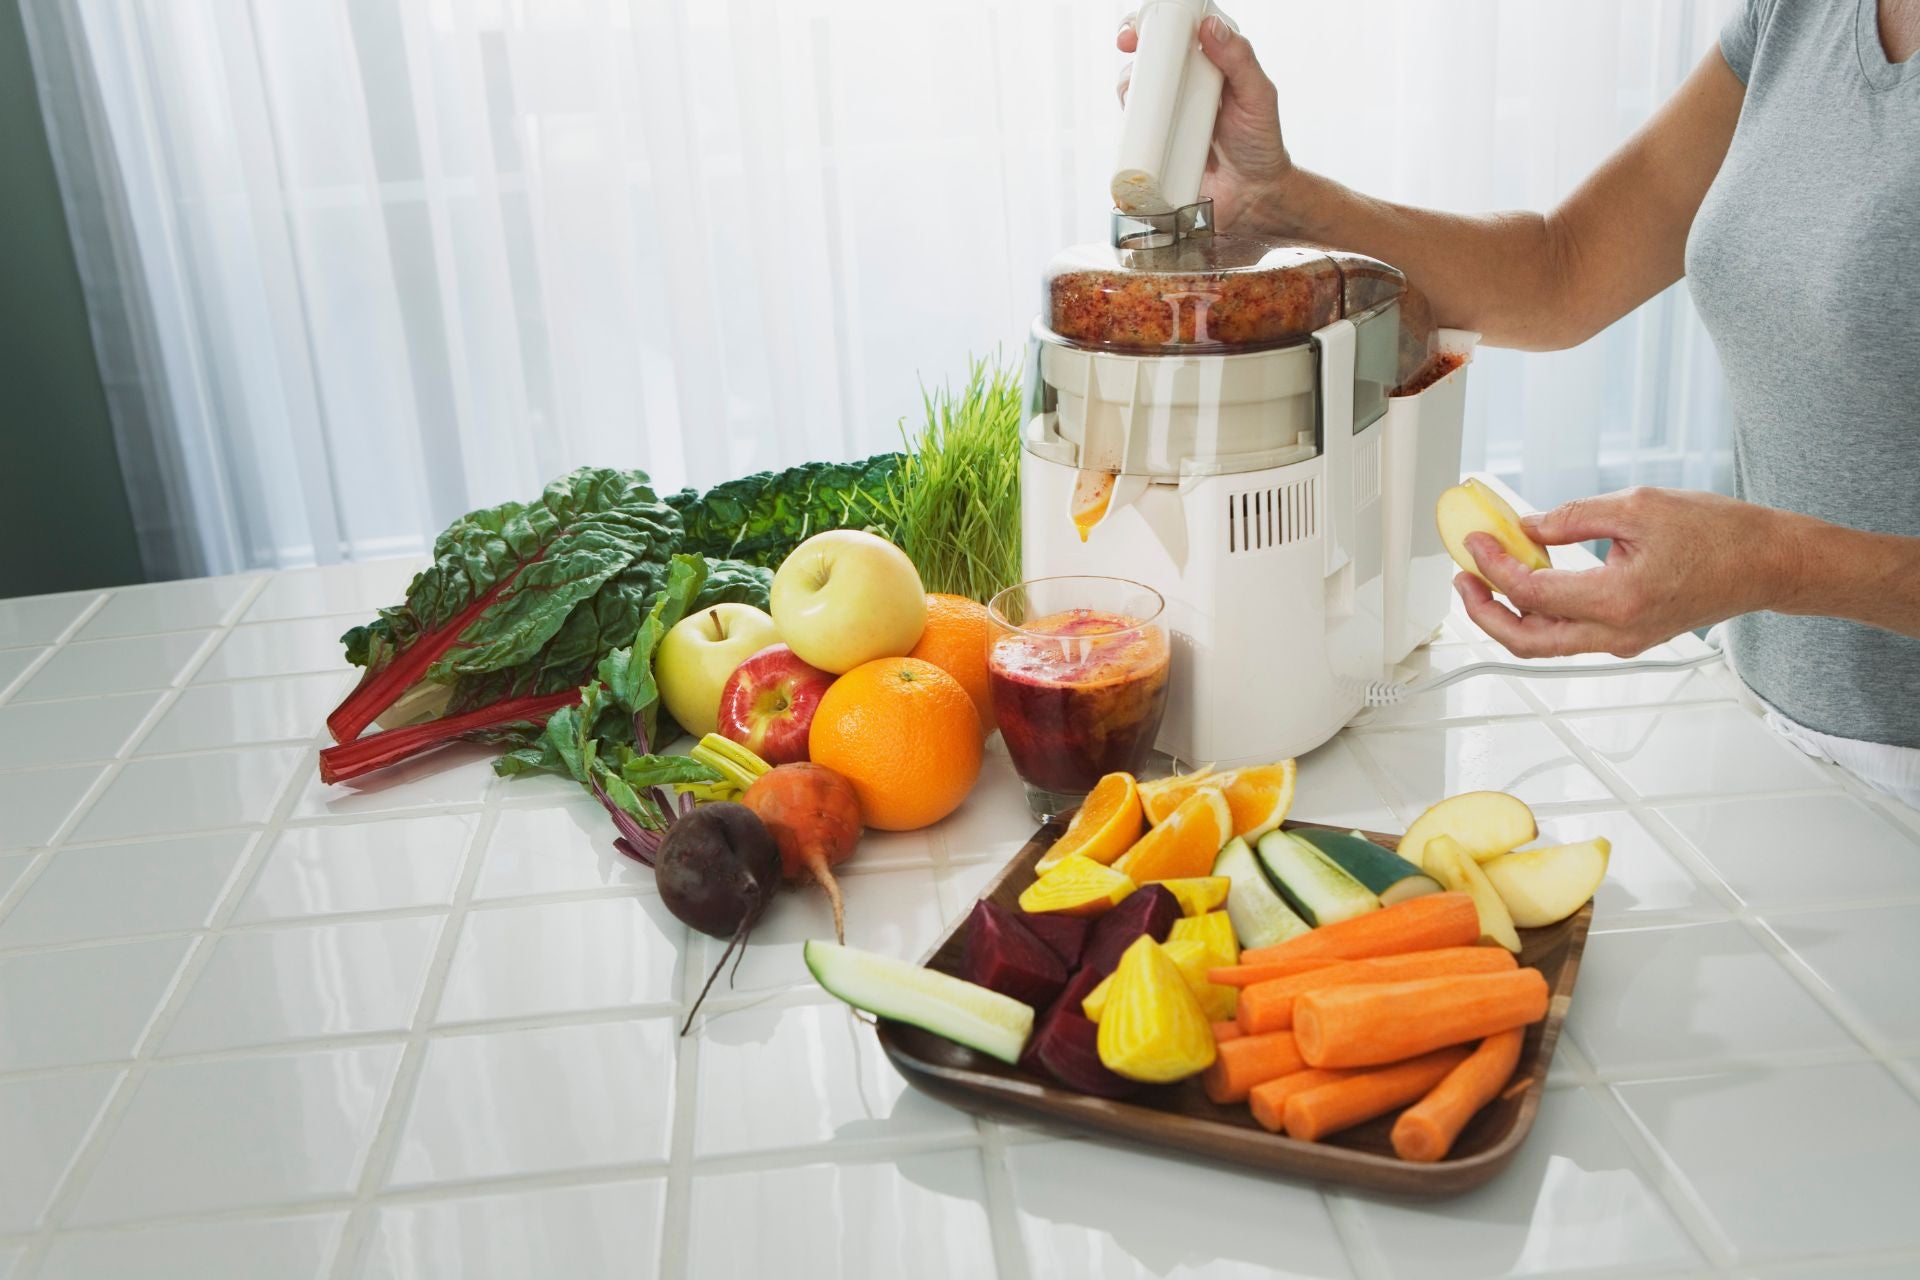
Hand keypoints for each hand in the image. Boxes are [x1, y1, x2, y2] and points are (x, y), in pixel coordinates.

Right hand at [1117, 13, 1291, 229]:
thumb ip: (1240, 60)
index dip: (1159, 21)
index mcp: (1211, 64)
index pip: (1181, 32)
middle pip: (1151, 55)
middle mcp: (1185, 85)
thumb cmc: (1261, 144)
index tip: (1148, 23)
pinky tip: (1132, 124)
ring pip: (1136, 87)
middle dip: (1134, 46)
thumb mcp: (1258, 97)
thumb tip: (1209, 28)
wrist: (1253, 196)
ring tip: (1140, 95)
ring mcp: (1168, 114)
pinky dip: (1126, 122)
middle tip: (1127, 45)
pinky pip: (1132, 126)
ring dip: (1129, 84)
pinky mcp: (1156, 143)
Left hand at [1454, 487, 1791, 658]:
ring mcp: (1623, 641)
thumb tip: (1527, 529)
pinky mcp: (1628, 637)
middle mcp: (1617, 632)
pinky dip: (1539, 615)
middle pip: (1526, 641)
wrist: (1769, 563)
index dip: (1493, 568)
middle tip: (1463, 580)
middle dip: (1483, 614)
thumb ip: (1574, 519)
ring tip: (1484, 581)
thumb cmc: (1720, 533)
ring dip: (1507, 618)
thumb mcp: (1639, 506)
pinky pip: (1569, 636)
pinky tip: (1528, 582)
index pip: (1532, 594)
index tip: (1475, 543)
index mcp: (1618, 600)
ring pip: (1546, 645)